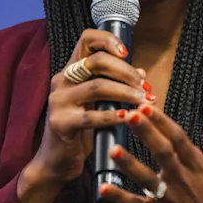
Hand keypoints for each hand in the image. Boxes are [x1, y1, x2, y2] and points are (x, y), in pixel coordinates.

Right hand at [20, 29, 150, 199]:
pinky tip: (127, 118)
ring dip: (126, 93)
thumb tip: (141, 73)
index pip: (86, 40)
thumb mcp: (98, 104)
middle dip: (127, 72)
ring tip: (144, 102)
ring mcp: (58, 102)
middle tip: (145, 87)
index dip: (107, 40)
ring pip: (97, 86)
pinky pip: (91, 116)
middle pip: (97, 61)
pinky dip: (113, 116)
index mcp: (71, 72)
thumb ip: (116, 86)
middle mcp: (61, 81)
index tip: (127, 53)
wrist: (56, 162)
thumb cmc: (79, 131)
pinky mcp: (60, 123)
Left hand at [97, 98, 202, 202]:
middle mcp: (182, 179)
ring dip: (130, 164)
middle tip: (130, 116)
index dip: (162, 122)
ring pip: (147, 179)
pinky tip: (103, 187)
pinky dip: (119, 197)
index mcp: (197, 164)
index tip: (146, 106)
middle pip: (162, 153)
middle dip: (146, 134)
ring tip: (113, 149)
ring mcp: (169, 198)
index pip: (178, 138)